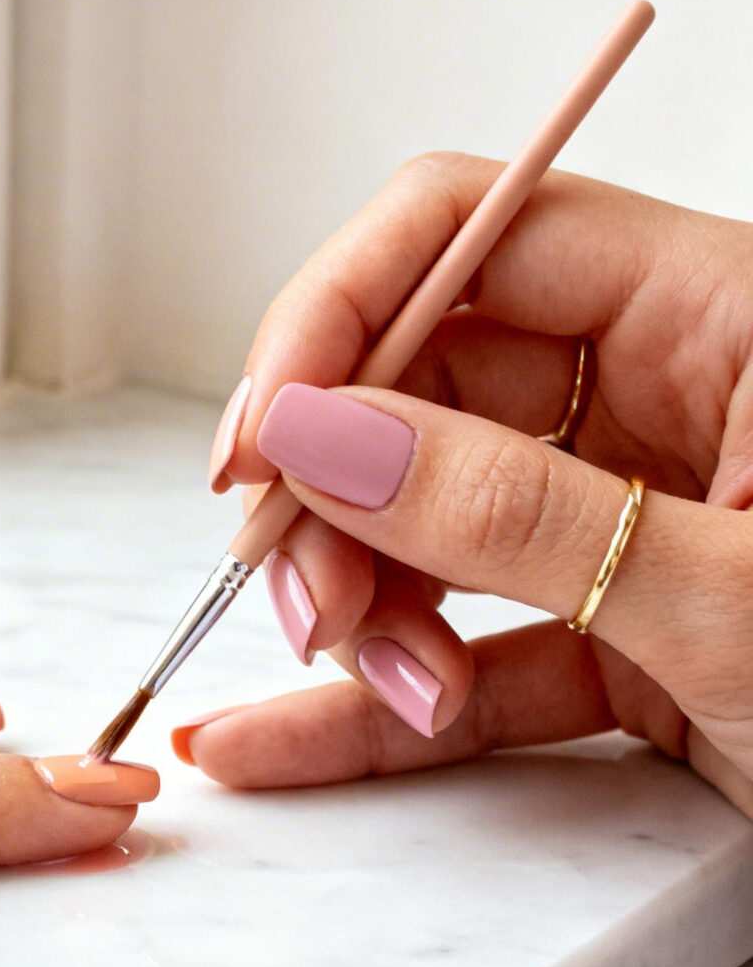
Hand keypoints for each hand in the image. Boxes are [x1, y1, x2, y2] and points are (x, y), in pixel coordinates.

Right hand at [182, 153, 752, 818]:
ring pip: (435, 521)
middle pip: (427, 382)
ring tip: (353, 673)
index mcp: (723, 314)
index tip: (261, 441)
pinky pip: (475, 647)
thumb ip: (518, 513)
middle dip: (337, 489)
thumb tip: (329, 434)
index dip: (337, 316)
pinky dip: (386, 701)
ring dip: (361, 600)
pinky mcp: (628, 638)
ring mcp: (641, 521)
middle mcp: (671, 398)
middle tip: (293, 586)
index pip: (474, 230)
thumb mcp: (734, 598)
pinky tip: (285, 736)